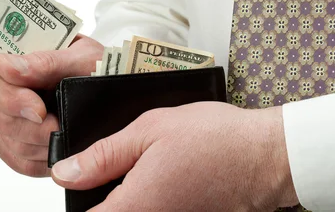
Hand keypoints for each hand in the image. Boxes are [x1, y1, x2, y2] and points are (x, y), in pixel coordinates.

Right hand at [0, 34, 103, 176]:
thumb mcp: (83, 57)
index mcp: (14, 59)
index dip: (9, 97)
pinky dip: (40, 160)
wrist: (115, 88)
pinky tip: (57, 149)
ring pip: (10, 141)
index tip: (38, 109)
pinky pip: (19, 161)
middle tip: (58, 126)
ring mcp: (8, 117)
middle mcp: (4, 88)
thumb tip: (7, 66)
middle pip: (1, 116)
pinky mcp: (17, 143)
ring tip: (63, 134)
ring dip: (40, 143)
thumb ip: (47, 61)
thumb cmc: (98, 67)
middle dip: (33, 127)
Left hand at [50, 102, 298, 210]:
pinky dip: (151, 195)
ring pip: (133, 210)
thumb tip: (66, 172)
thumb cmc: (217, 138)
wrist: (269, 155)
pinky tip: (164, 171)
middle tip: (117, 163)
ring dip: (129, 191)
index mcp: (135, 206)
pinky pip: (155, 209)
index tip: (79, 179)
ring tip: (143, 163)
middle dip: (104, 191)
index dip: (78, 195)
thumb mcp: (150, 130)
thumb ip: (103, 155)